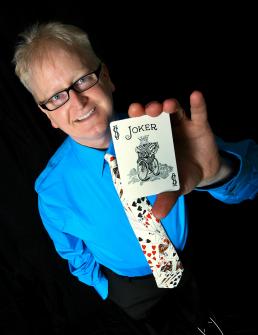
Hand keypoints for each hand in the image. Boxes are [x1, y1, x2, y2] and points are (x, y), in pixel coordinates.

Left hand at [128, 91, 220, 218]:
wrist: (206, 172)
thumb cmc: (183, 176)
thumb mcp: (175, 188)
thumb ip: (166, 198)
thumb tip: (157, 215)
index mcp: (152, 144)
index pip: (138, 132)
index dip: (130, 125)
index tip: (124, 121)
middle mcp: (163, 131)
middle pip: (151, 117)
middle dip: (144, 111)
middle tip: (140, 111)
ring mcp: (181, 126)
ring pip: (172, 111)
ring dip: (166, 106)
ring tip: (164, 107)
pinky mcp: (199, 124)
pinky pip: (198, 112)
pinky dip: (197, 104)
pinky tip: (195, 96)